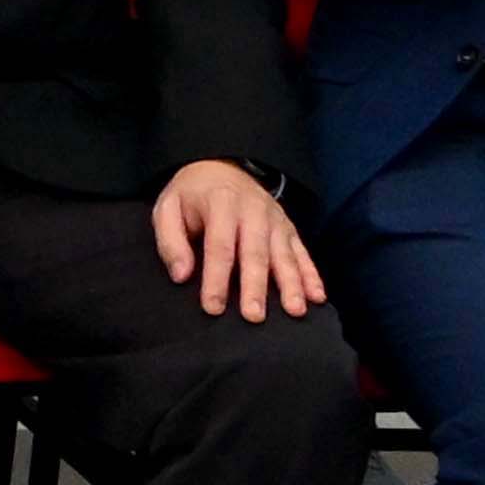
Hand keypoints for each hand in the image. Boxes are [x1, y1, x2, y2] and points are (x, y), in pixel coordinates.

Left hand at [148, 157, 321, 321]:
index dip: (216, 279)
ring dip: (291, 284)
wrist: (221, 167)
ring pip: (284, 255)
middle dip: (255, 286)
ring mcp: (275, 219)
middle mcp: (253, 211)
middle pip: (255, 253)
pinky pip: (302, 253)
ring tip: (294, 311)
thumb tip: (181, 275)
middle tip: (254, 316)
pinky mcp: (288, 228)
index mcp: (221, 203)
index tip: (213, 308)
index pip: (219, 246)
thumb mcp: (168, 208)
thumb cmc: (192, 196)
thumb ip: (170, 241)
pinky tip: (316, 297)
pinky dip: (311, 275)